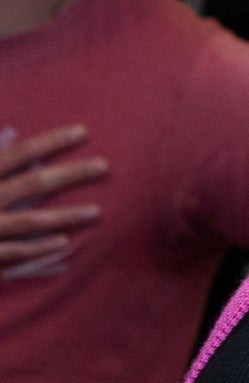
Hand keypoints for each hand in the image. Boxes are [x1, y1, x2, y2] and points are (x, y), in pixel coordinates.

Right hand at [0, 124, 108, 267]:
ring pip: (30, 220)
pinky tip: (65, 243)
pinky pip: (13, 251)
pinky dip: (39, 248)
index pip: (18, 153)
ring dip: (66, 216)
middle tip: (105, 166)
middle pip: (33, 183)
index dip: (50, 141)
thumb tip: (7, 134)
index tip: (83, 131)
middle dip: (71, 174)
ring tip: (98, 212)